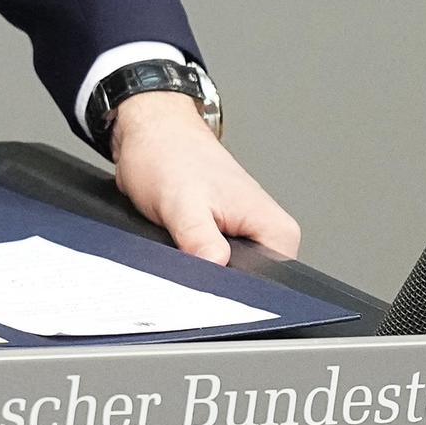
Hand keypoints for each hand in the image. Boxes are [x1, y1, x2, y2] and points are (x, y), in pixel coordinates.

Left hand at [111, 91, 300, 266]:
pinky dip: (189, 261)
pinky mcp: (219, 238)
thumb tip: (213, 271)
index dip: (236, 291)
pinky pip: (207, 265)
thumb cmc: (170, 154)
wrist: (151, 132)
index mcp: (275, 229)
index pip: (271, 285)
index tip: (207, 279)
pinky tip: (176, 243)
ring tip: (179, 241)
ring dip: (198, 269)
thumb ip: (200, 241)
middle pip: (245, 285)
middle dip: (213, 281)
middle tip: (186, 255)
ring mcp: (242, 237)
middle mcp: (265, 234)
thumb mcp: (182, 203)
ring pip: (222, 277)